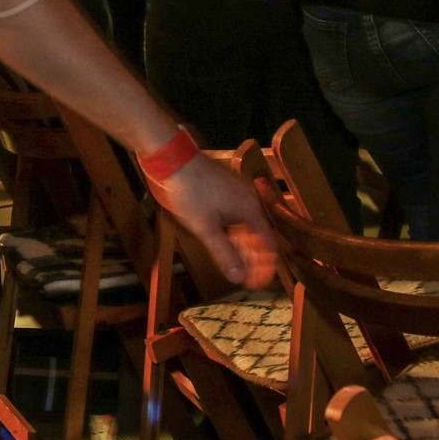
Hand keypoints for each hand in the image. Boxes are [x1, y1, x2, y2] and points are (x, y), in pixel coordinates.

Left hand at [159, 153, 276, 287]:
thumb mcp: (205, 227)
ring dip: (243, 246)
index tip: (259, 282)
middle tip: (249, 278)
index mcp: (250, 210)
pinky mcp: (221, 189)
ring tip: (238, 264)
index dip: (265, 265)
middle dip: (254, 258)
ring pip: (245, 225)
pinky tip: (223, 240)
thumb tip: (239, 277)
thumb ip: (224, 253)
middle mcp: (247, 200)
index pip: (267, 244)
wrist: (171, 157)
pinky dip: (232, 232)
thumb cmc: (189, 190)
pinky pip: (234, 216)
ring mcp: (234, 193)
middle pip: (258, 235)